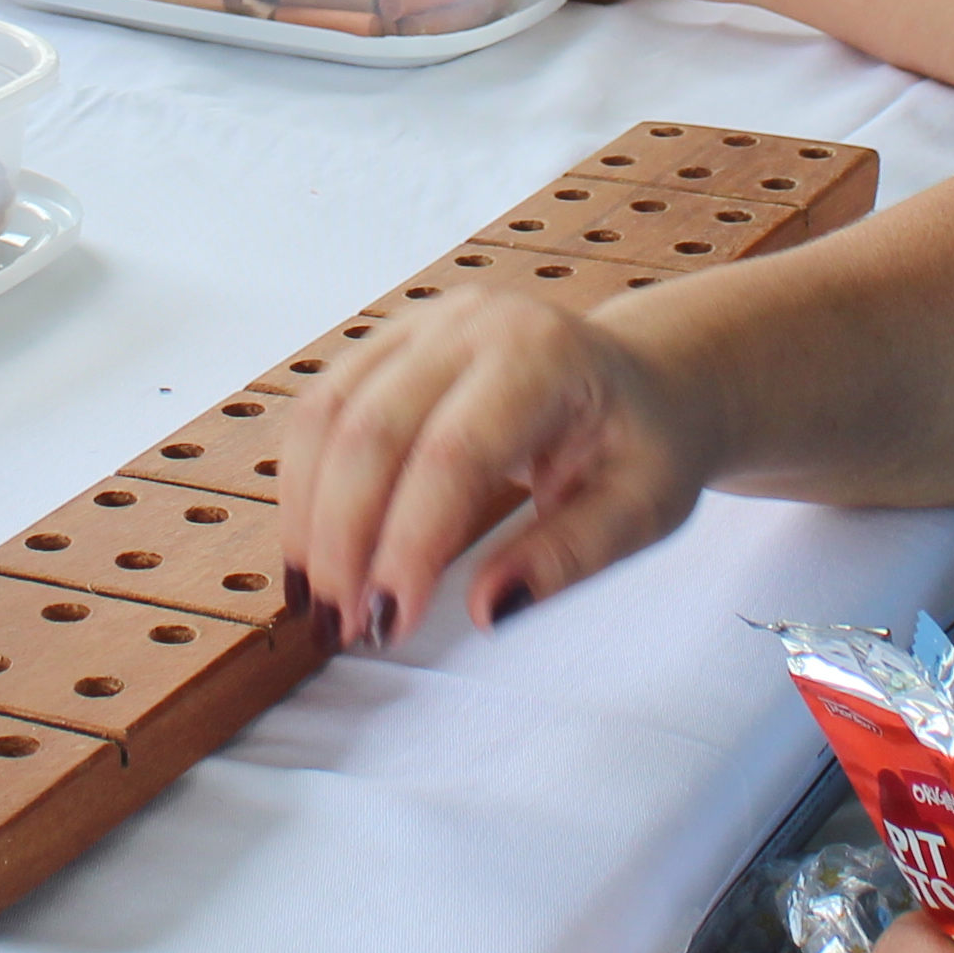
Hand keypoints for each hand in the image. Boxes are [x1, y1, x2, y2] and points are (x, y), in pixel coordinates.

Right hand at [280, 286, 719, 644]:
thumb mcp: (643, 509)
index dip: (408, 541)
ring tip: (320, 605)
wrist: (649, 380)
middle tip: (345, 628)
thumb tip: (488, 608)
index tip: (391, 623)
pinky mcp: (390, 344)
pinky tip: (312, 555)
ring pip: (326, 415)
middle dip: (344, 538)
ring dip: (308, 517)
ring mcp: (422, 325)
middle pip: (371, 429)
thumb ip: (568, 556)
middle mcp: (472, 324)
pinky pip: (320, 410)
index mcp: (544, 356)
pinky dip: (303, 488)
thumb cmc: (648, 443)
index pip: (453, 452)